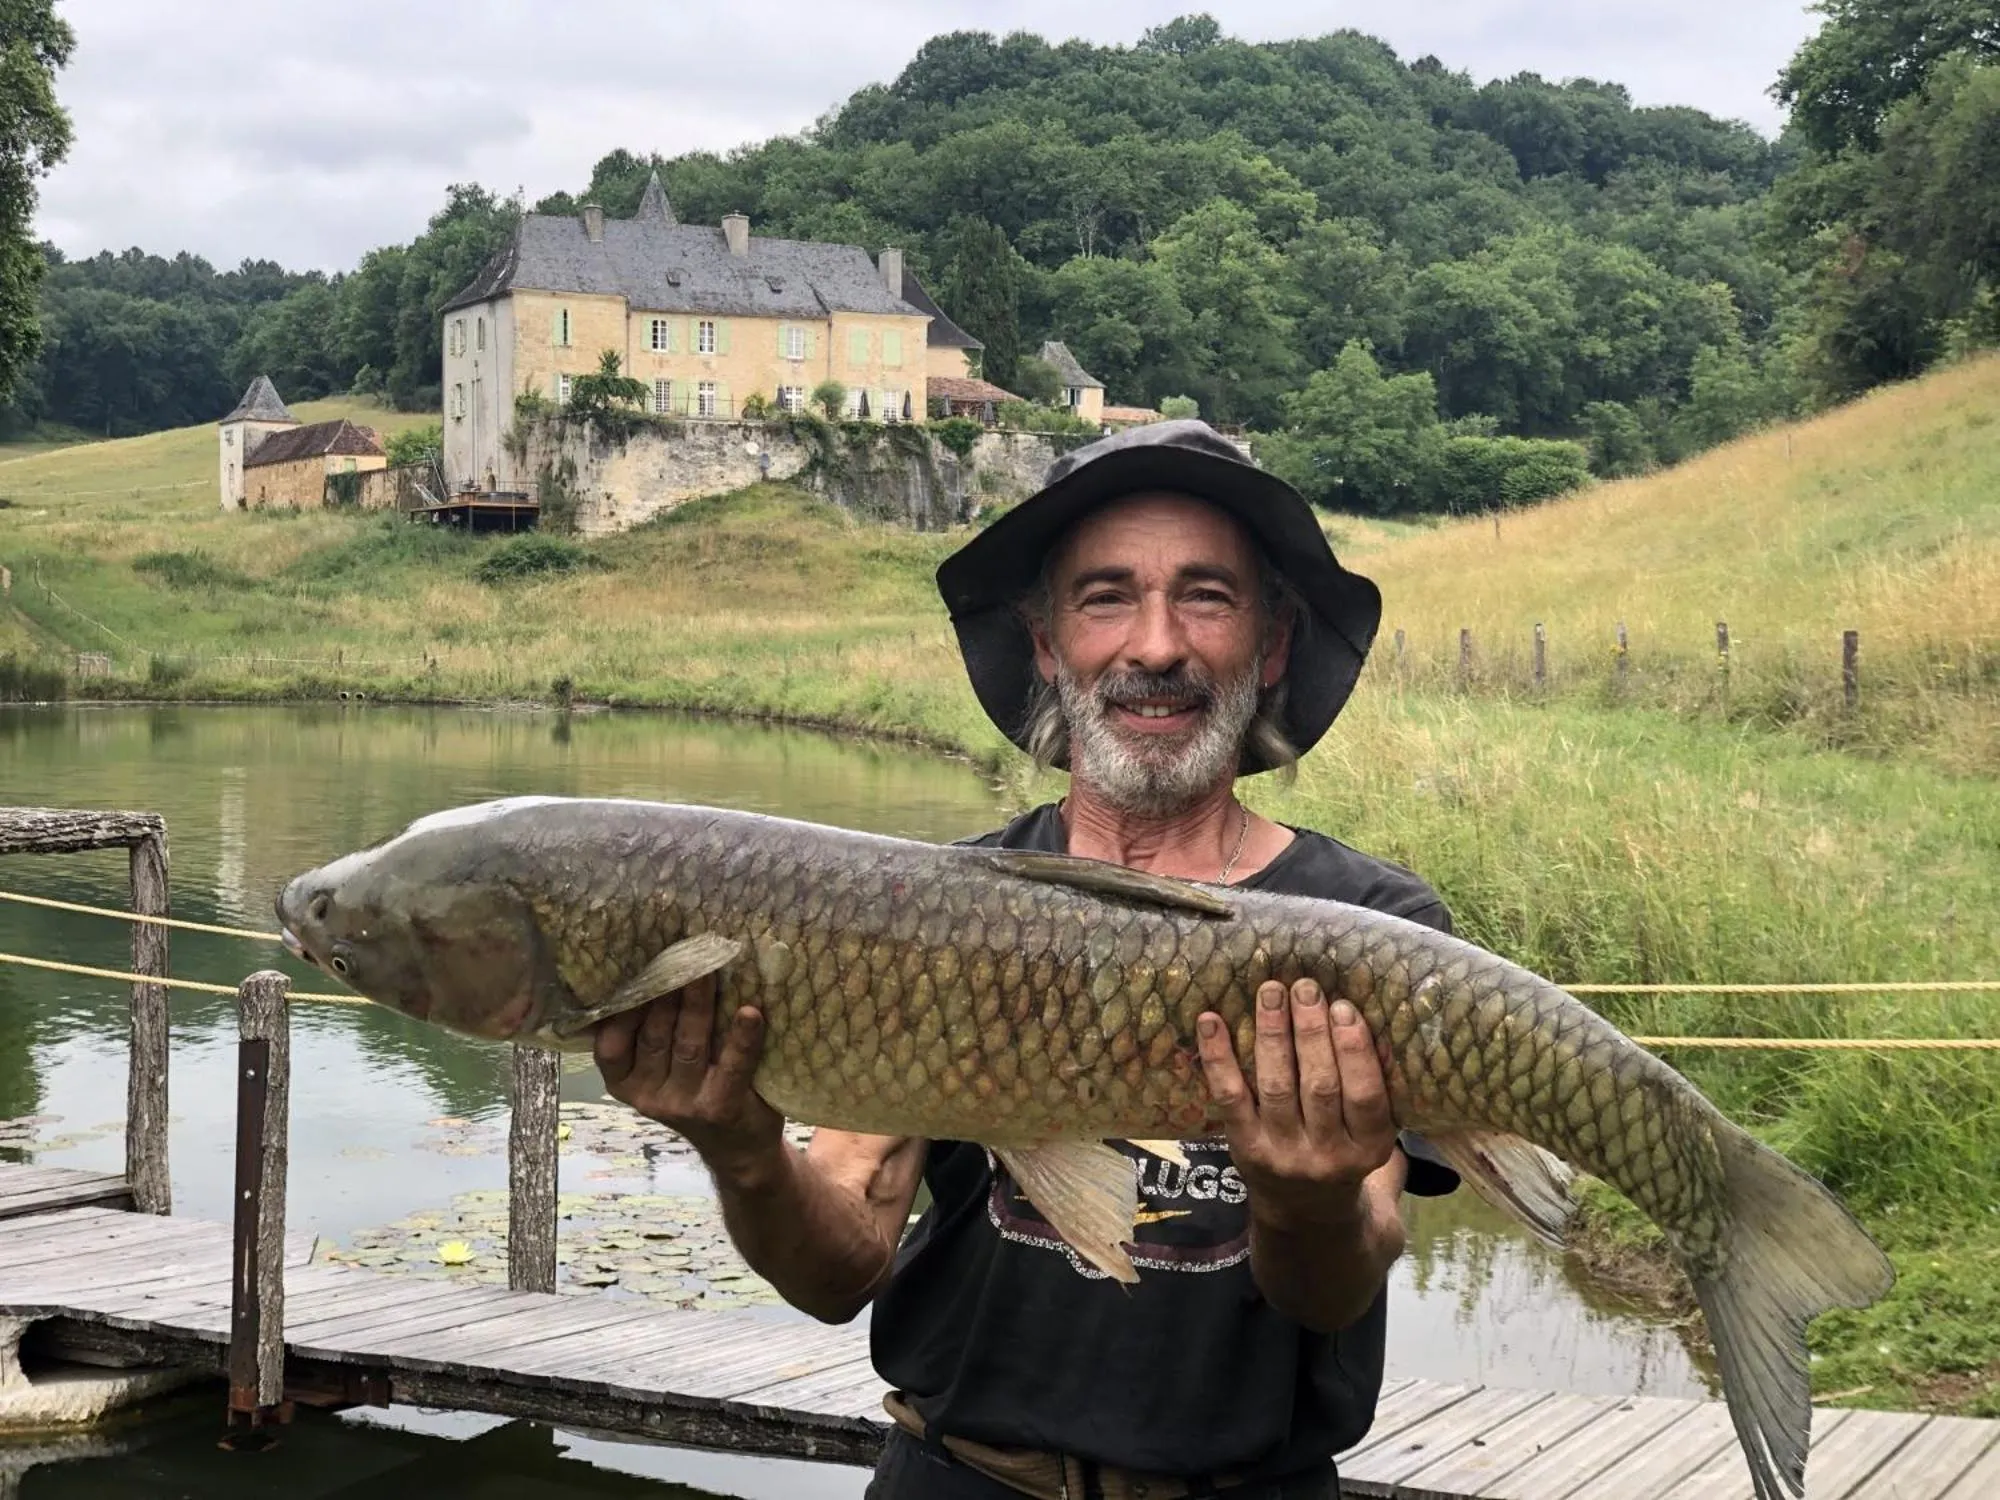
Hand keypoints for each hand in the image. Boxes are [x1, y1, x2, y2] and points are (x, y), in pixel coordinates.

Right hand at [593, 973, 784, 1180]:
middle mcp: (650, 1097)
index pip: (611, 1045)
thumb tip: (656, 963)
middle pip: (654, 1036)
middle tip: (678, 954)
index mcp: (626, 1083)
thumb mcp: (663, 1067)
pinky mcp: (722, 1107)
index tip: (635, 968)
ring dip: (697, 1004)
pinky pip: (732, 1066)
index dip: (621, 1008)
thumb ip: (653, 1030)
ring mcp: (685, 1104)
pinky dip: (742, 1038)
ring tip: (706, 970)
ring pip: (688, 1045)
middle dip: (664, 992)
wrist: (740, 1147)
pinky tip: (750, 1013)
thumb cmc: (699, 1088)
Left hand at [1196, 978, 1397, 1232]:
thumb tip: (1371, 1016)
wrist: (1306, 1215)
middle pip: (1319, 1086)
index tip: (1344, 1007)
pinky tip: (1210, 1020)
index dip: (1354, 1050)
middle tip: (1305, 987)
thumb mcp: (1375, 1134)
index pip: (1365, 1096)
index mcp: (1370, 1148)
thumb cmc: (1345, 1153)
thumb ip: (1378, 1087)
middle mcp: (1328, 1156)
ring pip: (1276, 1087)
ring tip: (1270, 992)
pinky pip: (1230, 1098)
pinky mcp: (1245, 1149)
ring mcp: (1283, 1154)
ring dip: (1271, 1034)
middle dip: (1310, 1032)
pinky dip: (1218, 1057)